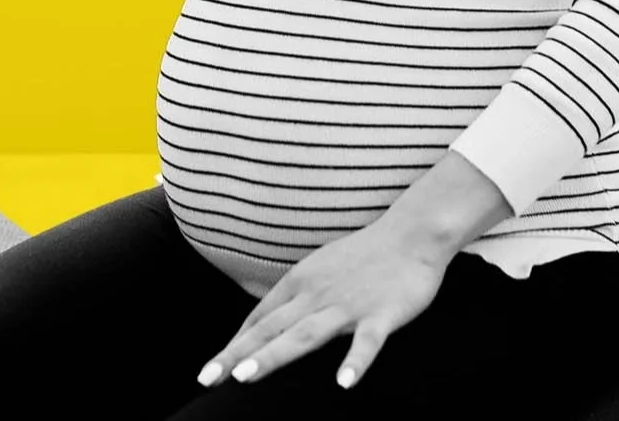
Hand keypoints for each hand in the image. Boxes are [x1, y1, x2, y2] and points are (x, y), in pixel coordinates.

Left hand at [194, 219, 452, 392]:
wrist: (411, 234)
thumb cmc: (363, 256)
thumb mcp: (318, 271)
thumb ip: (293, 298)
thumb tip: (265, 323)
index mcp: (300, 284)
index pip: (259, 320)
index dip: (233, 346)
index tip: (209, 373)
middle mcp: (316, 295)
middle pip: (270, 329)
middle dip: (237, 354)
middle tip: (206, 378)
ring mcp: (347, 306)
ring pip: (305, 334)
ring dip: (274, 355)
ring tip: (246, 377)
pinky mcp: (382, 314)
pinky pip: (368, 342)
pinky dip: (355, 361)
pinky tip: (344, 383)